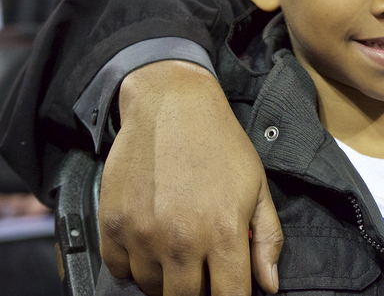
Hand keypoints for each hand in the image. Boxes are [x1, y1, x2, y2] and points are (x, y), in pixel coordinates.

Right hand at [99, 60, 282, 294]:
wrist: (171, 106)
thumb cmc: (219, 144)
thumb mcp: (257, 187)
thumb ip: (267, 239)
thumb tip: (270, 286)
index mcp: (223, 232)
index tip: (229, 294)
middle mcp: (181, 240)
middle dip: (198, 292)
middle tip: (204, 271)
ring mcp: (143, 235)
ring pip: (151, 289)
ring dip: (167, 280)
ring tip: (180, 252)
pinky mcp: (113, 225)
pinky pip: (119, 271)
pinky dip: (134, 266)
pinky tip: (151, 243)